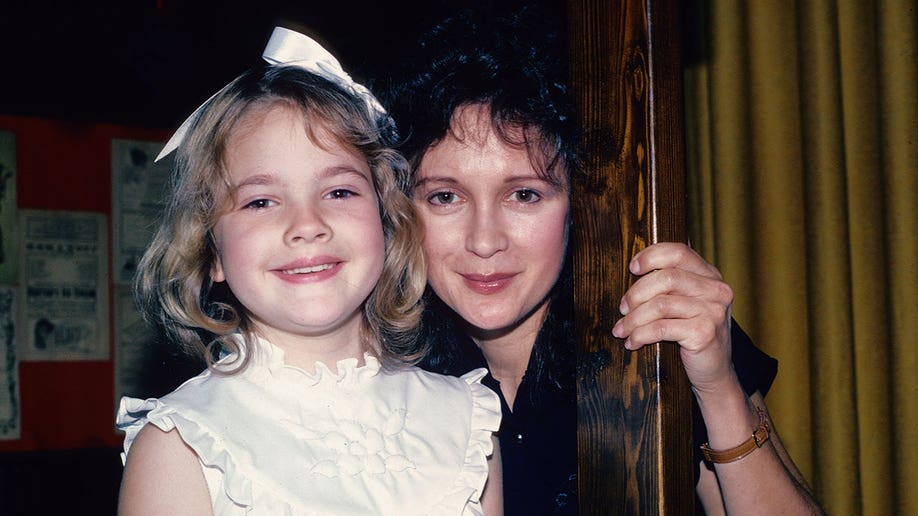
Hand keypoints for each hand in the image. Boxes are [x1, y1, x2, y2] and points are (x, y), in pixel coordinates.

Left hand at [612, 242, 735, 392]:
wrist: (716, 373)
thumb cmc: (694, 335)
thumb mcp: (688, 304)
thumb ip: (672, 285)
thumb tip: (635, 267)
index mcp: (711, 276)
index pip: (679, 252)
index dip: (651, 256)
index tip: (632, 268)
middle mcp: (716, 290)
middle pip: (666, 278)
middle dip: (636, 293)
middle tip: (622, 309)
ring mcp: (713, 311)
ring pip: (660, 304)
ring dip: (633, 319)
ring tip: (622, 330)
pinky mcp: (704, 333)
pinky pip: (661, 328)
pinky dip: (640, 335)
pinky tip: (632, 342)